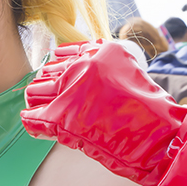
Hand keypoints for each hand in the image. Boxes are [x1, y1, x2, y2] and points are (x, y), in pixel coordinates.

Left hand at [21, 40, 186, 185]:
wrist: (155, 133)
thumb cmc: (145, 109)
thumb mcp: (126, 73)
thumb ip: (102, 70)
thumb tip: (78, 71)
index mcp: (99, 52)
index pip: (63, 52)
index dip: (58, 65)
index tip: (56, 73)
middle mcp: (81, 67)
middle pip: (47, 71)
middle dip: (45, 83)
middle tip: (46, 95)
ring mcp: (69, 90)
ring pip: (35, 91)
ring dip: (36, 100)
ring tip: (39, 107)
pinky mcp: (61, 116)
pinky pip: (33, 118)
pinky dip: (31, 122)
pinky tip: (33, 123)